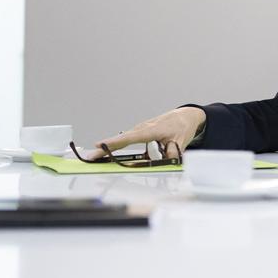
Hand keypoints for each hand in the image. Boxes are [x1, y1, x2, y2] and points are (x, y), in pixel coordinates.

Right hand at [88, 106, 205, 159]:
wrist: (186, 116)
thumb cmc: (182, 126)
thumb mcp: (180, 141)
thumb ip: (172, 153)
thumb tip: (166, 162)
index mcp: (151, 130)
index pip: (130, 138)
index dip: (115, 143)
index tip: (100, 146)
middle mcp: (143, 129)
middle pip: (122, 141)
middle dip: (105, 148)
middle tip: (91, 157)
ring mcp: (141, 130)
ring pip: (126, 142)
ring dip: (114, 149)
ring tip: (99, 154)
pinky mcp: (141, 133)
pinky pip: (131, 141)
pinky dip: (122, 146)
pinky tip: (115, 151)